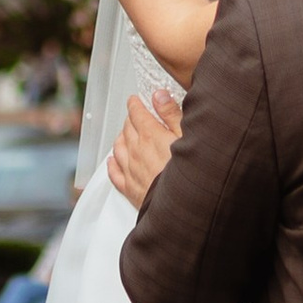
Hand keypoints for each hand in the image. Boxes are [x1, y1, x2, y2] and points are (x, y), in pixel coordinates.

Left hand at [109, 87, 180, 206]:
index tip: (135, 100)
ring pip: (118, 148)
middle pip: (127, 129)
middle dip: (130, 120)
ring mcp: (130, 170)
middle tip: (135, 116)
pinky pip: (114, 173)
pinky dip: (112, 164)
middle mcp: (136, 151)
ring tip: (125, 135)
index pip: (136, 113)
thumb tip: (159, 95)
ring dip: (121, 139)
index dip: (135, 104)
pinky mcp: (129, 189)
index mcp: (151, 135)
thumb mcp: (187, 137)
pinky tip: (113, 161)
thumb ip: (172, 114)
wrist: (184, 206)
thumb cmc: (190, 173)